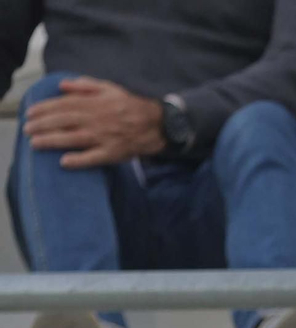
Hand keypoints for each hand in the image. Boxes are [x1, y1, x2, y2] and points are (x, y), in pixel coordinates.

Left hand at [23, 77, 163, 167]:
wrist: (157, 124)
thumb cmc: (130, 105)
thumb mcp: (109, 88)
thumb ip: (85, 85)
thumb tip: (62, 86)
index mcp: (94, 103)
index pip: (63, 104)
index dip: (44, 108)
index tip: (30, 112)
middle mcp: (96, 119)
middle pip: (63, 121)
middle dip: (42, 125)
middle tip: (26, 129)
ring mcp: (104, 137)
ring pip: (73, 139)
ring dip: (52, 141)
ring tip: (35, 143)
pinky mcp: (113, 153)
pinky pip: (94, 158)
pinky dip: (79, 160)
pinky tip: (64, 162)